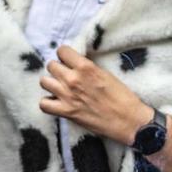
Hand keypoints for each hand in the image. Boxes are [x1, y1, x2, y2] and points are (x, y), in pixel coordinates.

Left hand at [39, 45, 153, 144]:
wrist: (128, 120)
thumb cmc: (122, 97)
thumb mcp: (105, 74)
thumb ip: (87, 68)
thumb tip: (75, 64)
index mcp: (86, 67)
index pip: (62, 51)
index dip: (64, 55)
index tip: (68, 61)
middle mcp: (73, 79)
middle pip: (51, 65)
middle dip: (57, 69)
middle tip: (65, 76)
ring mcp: (67, 95)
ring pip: (44, 82)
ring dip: (51, 84)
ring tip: (59, 88)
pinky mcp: (65, 112)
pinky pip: (43, 104)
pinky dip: (48, 103)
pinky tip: (56, 102)